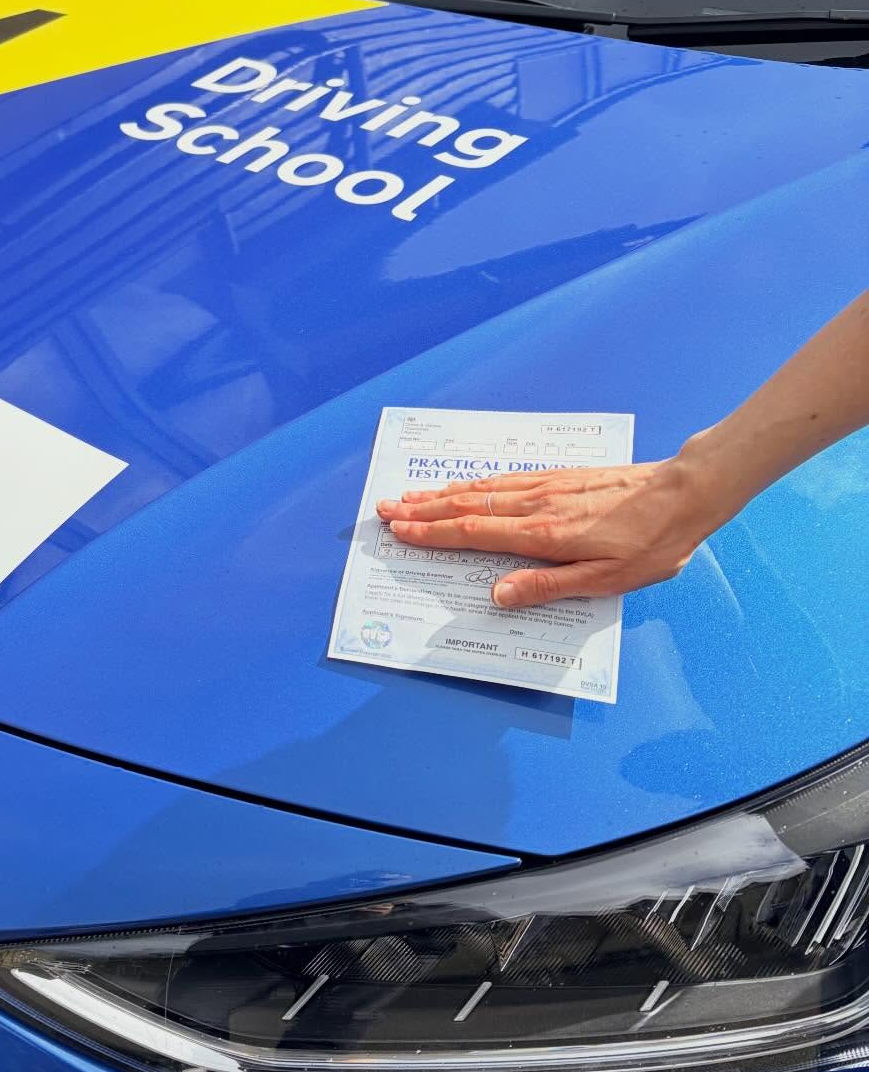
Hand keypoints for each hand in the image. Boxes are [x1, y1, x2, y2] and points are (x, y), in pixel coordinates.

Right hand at [375, 456, 726, 605]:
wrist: (687, 492)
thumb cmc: (653, 543)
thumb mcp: (607, 580)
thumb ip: (548, 586)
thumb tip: (497, 594)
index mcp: (544, 535)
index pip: (474, 532)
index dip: (432, 534)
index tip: (398, 531)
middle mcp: (538, 505)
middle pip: (468, 506)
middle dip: (423, 510)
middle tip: (385, 509)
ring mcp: (548, 487)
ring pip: (483, 489)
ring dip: (442, 494)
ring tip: (411, 495)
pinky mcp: (562, 477)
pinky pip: (506, 478)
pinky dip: (476, 482)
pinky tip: (466, 484)